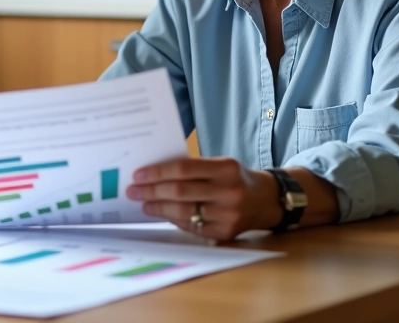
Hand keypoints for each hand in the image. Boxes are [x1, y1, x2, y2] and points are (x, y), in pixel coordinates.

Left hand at [125, 157, 281, 240]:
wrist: (265, 200)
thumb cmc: (234, 178)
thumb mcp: (220, 164)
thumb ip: (193, 168)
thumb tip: (155, 175)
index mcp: (226, 168)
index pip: (183, 169)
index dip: (158, 172)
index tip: (138, 175)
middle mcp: (229, 192)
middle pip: (180, 192)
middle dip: (152, 191)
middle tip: (133, 191)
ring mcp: (228, 215)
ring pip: (184, 212)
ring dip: (159, 208)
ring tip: (144, 204)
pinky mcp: (226, 233)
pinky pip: (192, 227)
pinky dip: (174, 220)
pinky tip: (162, 214)